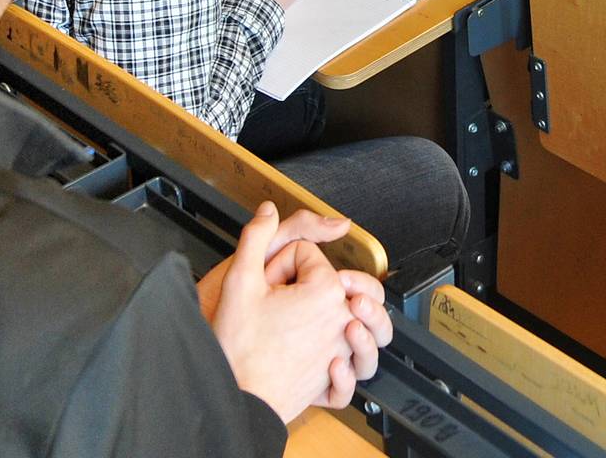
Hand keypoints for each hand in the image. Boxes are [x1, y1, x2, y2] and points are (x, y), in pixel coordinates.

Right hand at [205, 204, 365, 422]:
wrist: (239, 395)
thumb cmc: (239, 346)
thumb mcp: (240, 279)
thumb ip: (256, 237)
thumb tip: (268, 211)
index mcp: (325, 291)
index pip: (309, 258)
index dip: (282, 264)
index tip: (266, 281)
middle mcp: (342, 320)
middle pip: (353, 284)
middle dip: (328, 279)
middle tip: (301, 288)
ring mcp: (343, 350)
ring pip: (367, 326)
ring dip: (353, 318)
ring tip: (333, 317)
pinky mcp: (336, 378)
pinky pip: (354, 370)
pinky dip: (348, 365)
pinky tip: (334, 359)